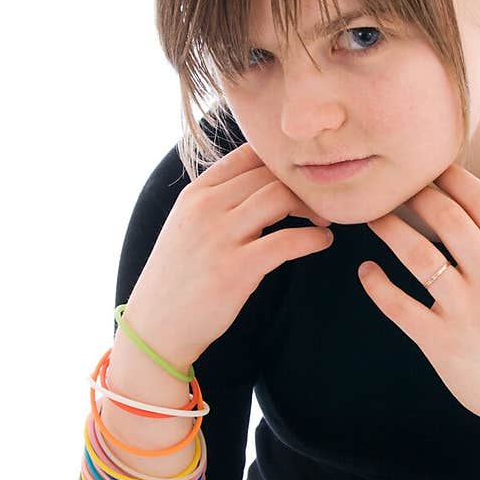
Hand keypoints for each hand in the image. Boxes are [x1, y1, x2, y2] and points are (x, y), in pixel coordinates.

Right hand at [124, 143, 332, 369]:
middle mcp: (205, 207)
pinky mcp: (236, 269)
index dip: (282, 162)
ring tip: (323, 222)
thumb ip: (218, 200)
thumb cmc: (180, 277)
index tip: (301, 179)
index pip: (248, 154)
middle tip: (321, 203)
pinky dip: (313, 238)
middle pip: (269, 174)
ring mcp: (219, 237)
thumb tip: (261, 182)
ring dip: (312, 207)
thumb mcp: (188, 225)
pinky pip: (287, 241)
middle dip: (303, 185)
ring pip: (280, 198)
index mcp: (196, 193)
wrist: (157, 325)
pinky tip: (322, 242)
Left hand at [358, 163, 479, 436]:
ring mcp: (466, 312)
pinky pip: (399, 306)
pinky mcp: (440, 343)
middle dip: (416, 194)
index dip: (454, 178)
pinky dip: (377, 285)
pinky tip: (366, 271)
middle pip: (447, 220)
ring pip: (418, 256)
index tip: (431, 165)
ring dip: (389, 229)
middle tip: (393, 183)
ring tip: (369, 216)